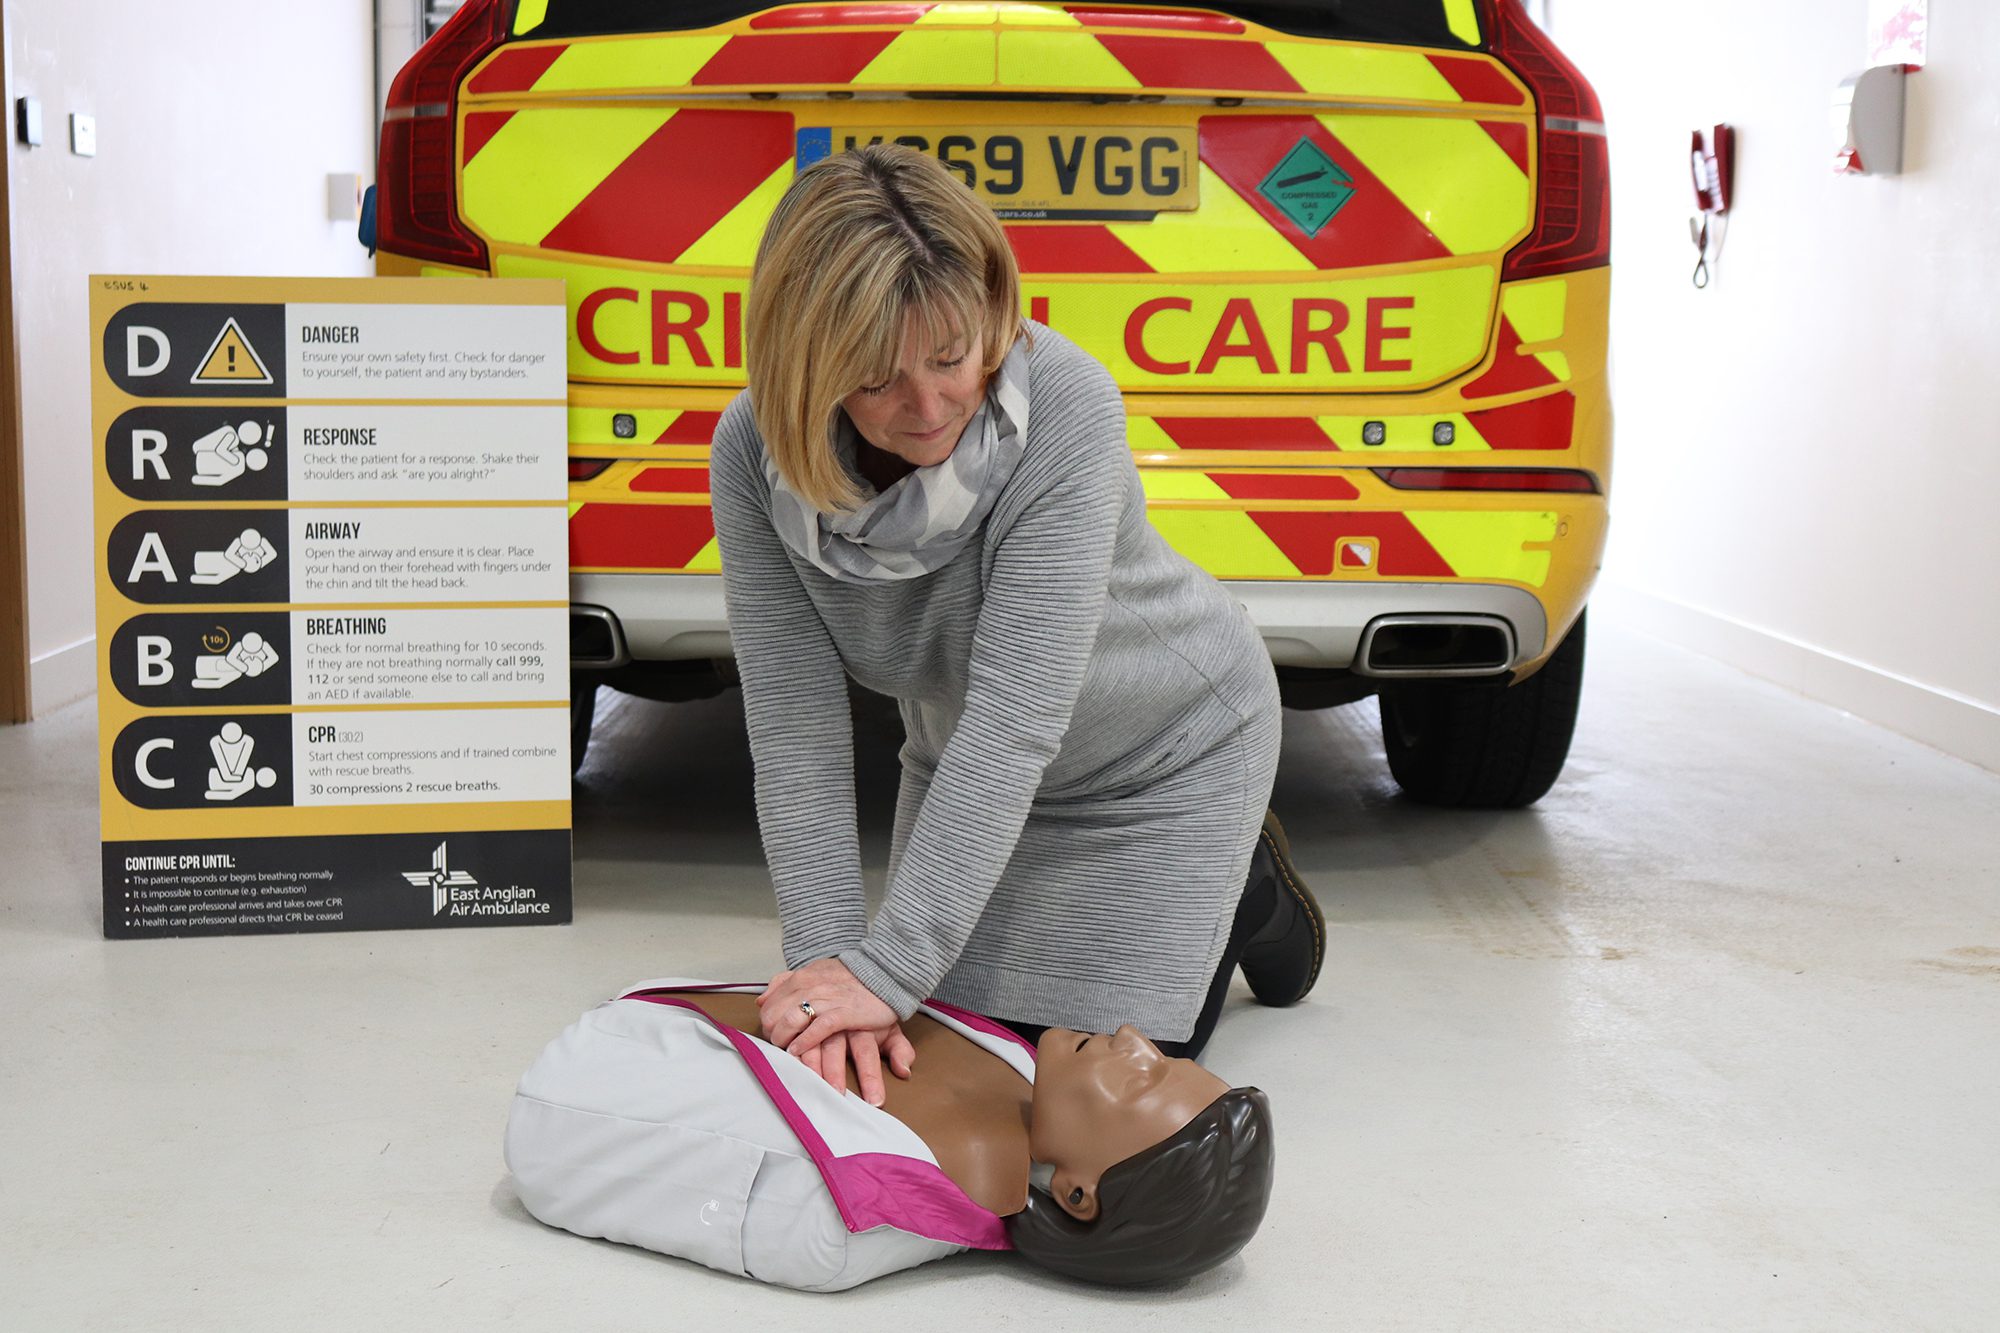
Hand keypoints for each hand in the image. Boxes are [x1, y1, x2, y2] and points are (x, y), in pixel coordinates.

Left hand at [758, 959, 913, 1104]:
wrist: (884, 970)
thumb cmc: (849, 976)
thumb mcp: (813, 972)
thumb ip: (785, 984)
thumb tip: (761, 1000)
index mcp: (800, 978)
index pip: (769, 1005)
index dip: (767, 1024)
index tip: (773, 1036)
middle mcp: (809, 987)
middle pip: (776, 1015)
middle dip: (773, 1036)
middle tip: (778, 1050)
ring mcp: (827, 999)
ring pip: (792, 1020)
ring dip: (785, 1041)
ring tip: (787, 1054)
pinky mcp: (845, 1012)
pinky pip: (818, 1028)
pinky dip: (804, 1041)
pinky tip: (799, 1052)